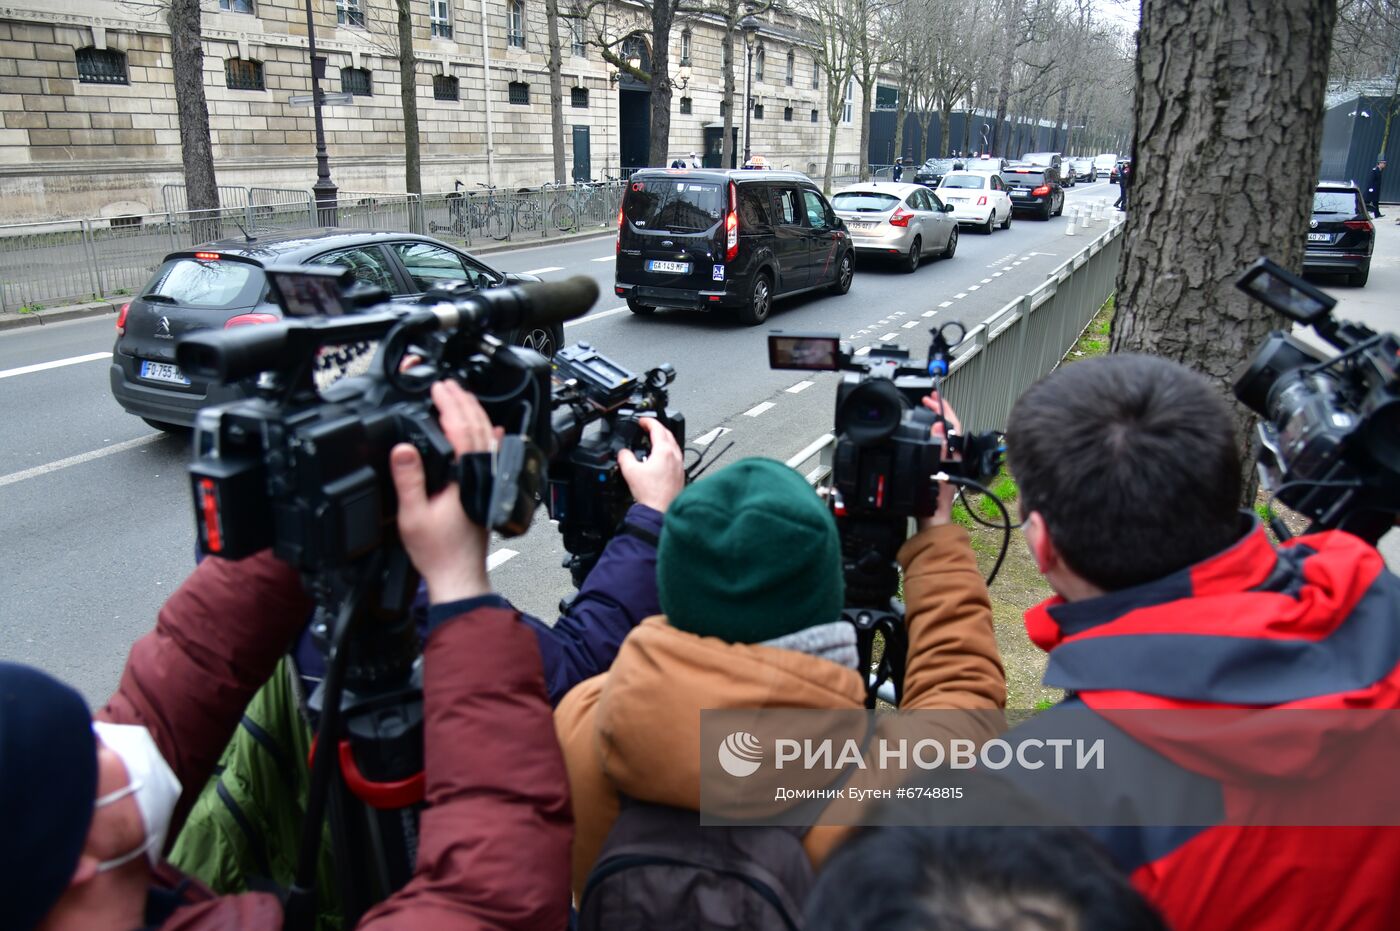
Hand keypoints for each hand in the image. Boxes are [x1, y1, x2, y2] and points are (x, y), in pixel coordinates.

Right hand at [391, 381, 500, 603]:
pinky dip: (490, 439)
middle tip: (448, 386)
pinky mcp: (487, 491)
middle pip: (477, 428)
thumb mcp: (412, 514)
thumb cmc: (438, 551)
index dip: (448, 405)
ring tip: (463, 399)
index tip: (438, 389)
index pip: (459, 429)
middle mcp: (481, 476)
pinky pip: (492, 457)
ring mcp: (487, 483)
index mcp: (464, 476)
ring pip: (487, 440)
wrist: (458, 576)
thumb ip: (409, 478)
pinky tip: (493, 432)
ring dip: (475, 415)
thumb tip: (403, 448)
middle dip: (463, 402)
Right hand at [618, 417, 685, 512]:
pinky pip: (675, 457)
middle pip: (668, 434)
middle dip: (657, 428)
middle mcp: (675, 456)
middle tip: (647, 428)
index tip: (642, 421)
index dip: (648, 421)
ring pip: (674, 445)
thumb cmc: (650, 494)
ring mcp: (680, 466)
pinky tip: (660, 459)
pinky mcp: (680, 475)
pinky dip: (667, 452)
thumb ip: (625, 457)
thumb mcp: (630, 471)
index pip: (657, 428)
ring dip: (664, 439)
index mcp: (664, 451)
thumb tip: (623, 453)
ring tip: (654, 441)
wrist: (659, 511)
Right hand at [918, 391, 962, 529]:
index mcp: (954, 455)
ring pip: (942, 435)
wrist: (933, 520)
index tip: (933, 399)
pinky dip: (930, 434)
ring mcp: (946, 462)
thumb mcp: (935, 472)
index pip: (952, 425)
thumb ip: (939, 450)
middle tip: (927, 400)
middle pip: (948, 427)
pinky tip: (922, 433)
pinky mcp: (939, 467)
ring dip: (934, 422)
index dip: (943, 410)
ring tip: (925, 411)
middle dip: (939, 411)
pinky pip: (936, 444)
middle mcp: (952, 456)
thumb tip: (939, 427)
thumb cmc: (935, 502)